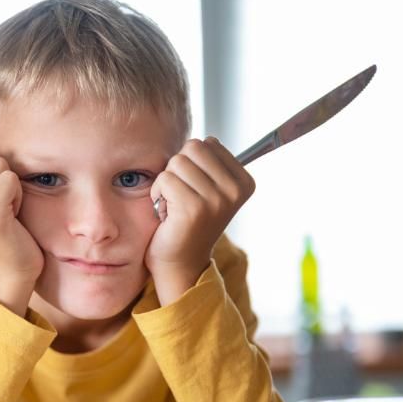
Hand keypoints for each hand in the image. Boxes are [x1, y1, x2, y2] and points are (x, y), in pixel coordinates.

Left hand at [146, 137, 255, 303]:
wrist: (180, 263)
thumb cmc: (188, 222)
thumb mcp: (209, 189)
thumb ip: (212, 163)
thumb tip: (210, 139)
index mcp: (244, 182)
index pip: (208, 143)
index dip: (192, 164)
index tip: (196, 190)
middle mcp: (235, 190)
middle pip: (193, 147)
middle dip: (179, 169)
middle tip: (182, 196)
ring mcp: (217, 200)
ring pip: (176, 162)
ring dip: (167, 182)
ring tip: (175, 206)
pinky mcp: (194, 209)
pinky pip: (164, 179)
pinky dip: (158, 194)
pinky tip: (167, 214)